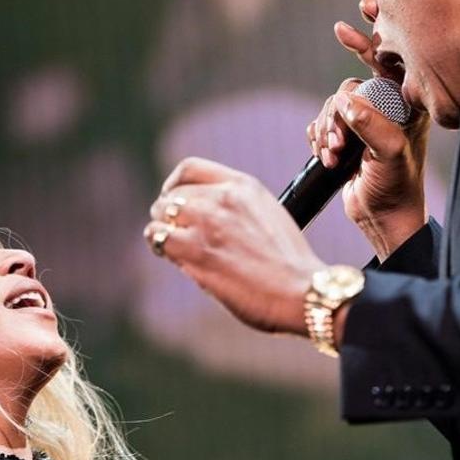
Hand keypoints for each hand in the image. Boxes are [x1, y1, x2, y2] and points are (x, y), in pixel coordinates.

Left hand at [145, 157, 326, 335]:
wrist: (302, 290)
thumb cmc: (290, 265)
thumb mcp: (268, 216)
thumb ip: (238, 209)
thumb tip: (204, 218)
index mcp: (244, 185)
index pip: (190, 169)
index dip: (174, 184)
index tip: (172, 198)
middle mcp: (223, 197)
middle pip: (172, 194)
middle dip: (168, 213)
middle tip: (174, 232)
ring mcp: (208, 222)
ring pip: (160, 214)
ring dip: (161, 229)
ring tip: (170, 245)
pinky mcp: (196, 250)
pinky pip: (158, 237)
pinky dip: (159, 245)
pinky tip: (170, 255)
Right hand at [306, 22, 429, 255]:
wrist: (382, 218)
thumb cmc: (397, 186)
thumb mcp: (390, 153)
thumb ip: (370, 124)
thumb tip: (345, 101)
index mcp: (405, 106)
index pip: (384, 66)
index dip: (364, 46)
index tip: (341, 31)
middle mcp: (385, 110)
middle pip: (348, 89)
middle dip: (336, 115)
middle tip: (339, 143)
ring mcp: (364, 124)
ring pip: (331, 108)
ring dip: (326, 132)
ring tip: (334, 156)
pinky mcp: (346, 138)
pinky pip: (321, 124)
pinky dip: (318, 139)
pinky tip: (327, 157)